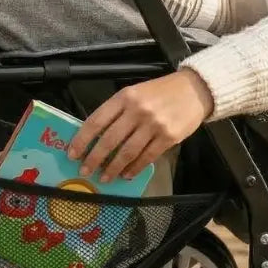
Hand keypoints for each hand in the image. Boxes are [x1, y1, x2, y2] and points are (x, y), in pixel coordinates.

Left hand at [68, 69, 213, 182]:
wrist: (194, 90)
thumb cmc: (160, 92)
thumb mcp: (135, 92)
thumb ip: (117, 111)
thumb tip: (96, 137)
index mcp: (124, 97)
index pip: (96, 121)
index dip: (82, 140)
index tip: (73, 154)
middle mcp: (137, 110)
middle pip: (109, 140)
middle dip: (94, 159)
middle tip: (85, 171)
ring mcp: (154, 125)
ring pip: (127, 152)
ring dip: (113, 168)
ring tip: (105, 178)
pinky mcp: (168, 137)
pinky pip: (147, 157)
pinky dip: (134, 168)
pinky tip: (126, 175)